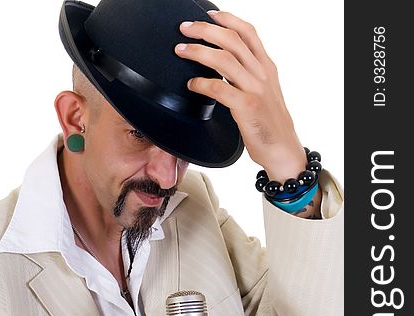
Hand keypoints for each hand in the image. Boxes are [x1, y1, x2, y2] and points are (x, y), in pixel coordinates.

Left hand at [175, 11, 306, 181]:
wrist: (283, 150)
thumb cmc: (270, 125)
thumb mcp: (266, 93)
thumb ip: (250, 76)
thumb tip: (226, 65)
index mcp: (267, 68)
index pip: (248, 33)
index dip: (228, 20)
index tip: (209, 15)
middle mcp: (262, 74)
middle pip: (232, 40)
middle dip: (205, 30)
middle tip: (185, 29)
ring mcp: (255, 90)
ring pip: (224, 60)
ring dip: (198, 52)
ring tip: (181, 51)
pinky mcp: (247, 107)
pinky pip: (219, 89)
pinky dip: (202, 83)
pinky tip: (192, 84)